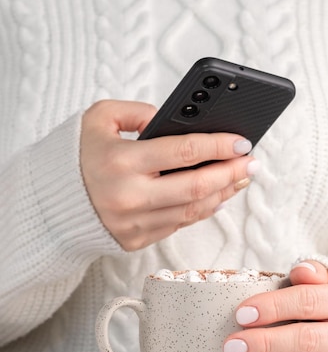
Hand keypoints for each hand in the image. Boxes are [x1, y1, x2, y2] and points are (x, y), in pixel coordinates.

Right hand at [80, 100, 257, 250]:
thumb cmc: (77, 157)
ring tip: (240, 177)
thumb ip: (137, 112)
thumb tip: (174, 121)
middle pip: (197, 186)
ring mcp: (134, 223)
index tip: (242, 141)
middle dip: (232, 172)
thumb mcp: (97, 118)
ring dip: (223, 193)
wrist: (52, 202)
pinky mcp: (136, 240)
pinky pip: (180, 224)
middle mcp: (129, 196)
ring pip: (194, 209)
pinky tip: (216, 196)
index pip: (184, 152)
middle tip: (251, 162)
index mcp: (121, 161)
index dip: (219, 146)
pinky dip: (203, 209)